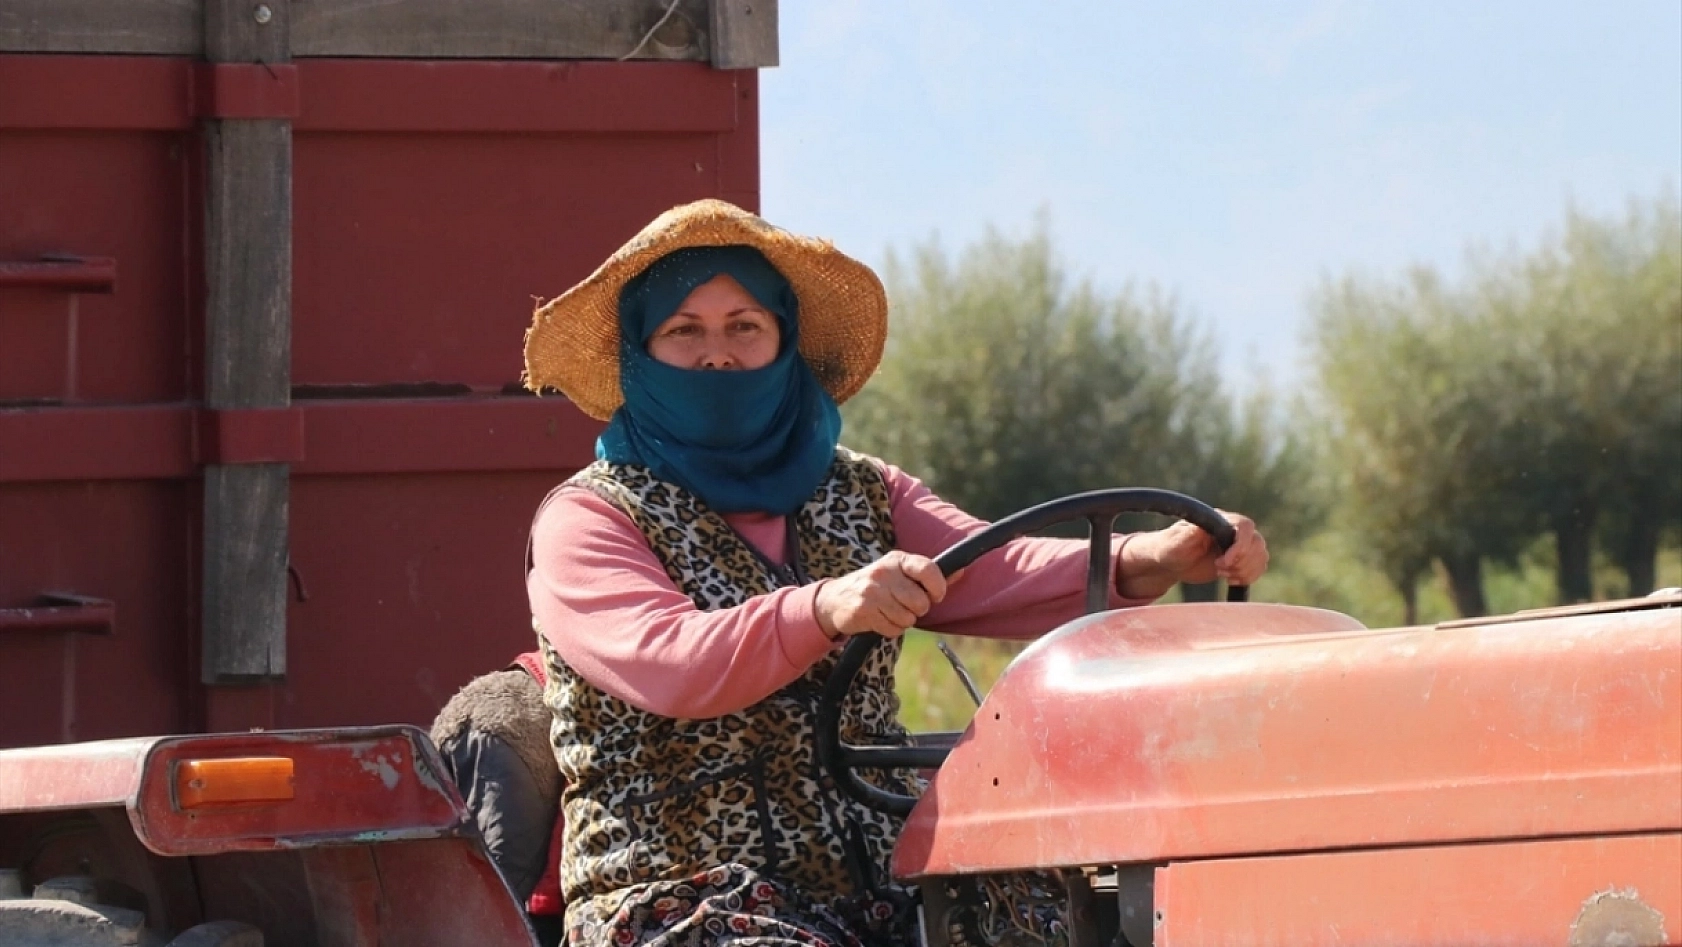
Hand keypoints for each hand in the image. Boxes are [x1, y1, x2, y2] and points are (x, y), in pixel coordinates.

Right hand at [814, 551, 948, 639]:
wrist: (835, 599)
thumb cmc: (878, 586)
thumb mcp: (901, 573)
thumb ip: (930, 574)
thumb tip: (960, 570)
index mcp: (897, 559)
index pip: (928, 569)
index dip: (938, 587)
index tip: (936, 595)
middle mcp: (884, 572)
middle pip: (920, 602)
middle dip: (917, 610)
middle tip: (905, 605)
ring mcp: (872, 591)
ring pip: (907, 619)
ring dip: (903, 621)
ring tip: (890, 612)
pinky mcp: (863, 610)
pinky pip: (893, 629)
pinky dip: (890, 629)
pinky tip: (880, 619)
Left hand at [1117, 511, 1268, 598]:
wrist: (1171, 562)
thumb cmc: (1169, 549)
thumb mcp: (1175, 543)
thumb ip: (1188, 535)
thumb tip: (1201, 527)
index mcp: (1219, 520)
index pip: (1244, 526)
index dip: (1240, 546)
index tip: (1224, 562)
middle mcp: (1233, 529)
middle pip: (1257, 543)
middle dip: (1241, 562)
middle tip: (1219, 569)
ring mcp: (1239, 544)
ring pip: (1260, 555)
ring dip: (1245, 570)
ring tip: (1222, 574)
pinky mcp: (1242, 558)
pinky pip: (1259, 566)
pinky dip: (1249, 577)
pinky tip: (1231, 580)